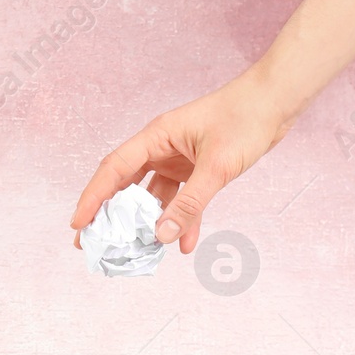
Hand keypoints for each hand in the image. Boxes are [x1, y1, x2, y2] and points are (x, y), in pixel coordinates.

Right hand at [71, 67, 291, 254]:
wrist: (275, 103)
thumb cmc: (244, 120)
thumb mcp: (216, 167)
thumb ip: (189, 204)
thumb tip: (161, 235)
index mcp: (156, 137)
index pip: (114, 170)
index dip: (93, 198)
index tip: (78, 224)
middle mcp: (161, 147)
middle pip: (126, 185)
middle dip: (111, 216)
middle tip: (94, 243)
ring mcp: (178, 159)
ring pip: (154, 196)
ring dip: (147, 223)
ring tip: (136, 251)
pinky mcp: (197, 168)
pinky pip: (182, 199)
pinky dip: (182, 219)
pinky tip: (183, 243)